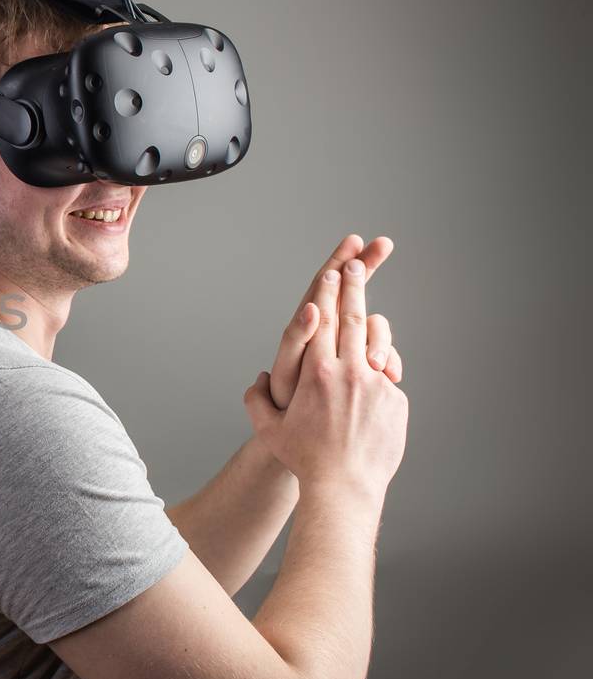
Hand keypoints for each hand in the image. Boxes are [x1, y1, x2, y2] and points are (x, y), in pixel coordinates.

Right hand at [244, 254, 408, 497]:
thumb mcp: (270, 431)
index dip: (327, 293)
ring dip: (372, 317)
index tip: (331, 272)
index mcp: (315, 373)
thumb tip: (258, 380)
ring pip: (377, 340)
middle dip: (354, 286)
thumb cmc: (304, 459)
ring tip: (367, 303)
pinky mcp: (394, 398)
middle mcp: (347, 372)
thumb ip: (257, 402)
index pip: (322, 322)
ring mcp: (374, 383)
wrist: (344, 485)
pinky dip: (382, 365)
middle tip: (356, 264)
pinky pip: (389, 374)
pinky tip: (377, 363)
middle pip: (353, 318)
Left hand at [267, 234, 402, 407]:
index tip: (354, 240)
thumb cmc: (287, 404)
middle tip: (384, 242)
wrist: (300, 438)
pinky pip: (381, 356)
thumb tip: (311, 306)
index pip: (321, 287)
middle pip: (349, 292)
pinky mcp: (363, 369)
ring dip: (381, 337)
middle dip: (366, 265)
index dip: (337, 262)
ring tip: (378, 365)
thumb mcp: (288, 370)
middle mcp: (326, 334)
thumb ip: (298, 337)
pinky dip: (389, 360)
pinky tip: (391, 375)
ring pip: (372, 328)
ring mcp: (347, 350)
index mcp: (305, 328)